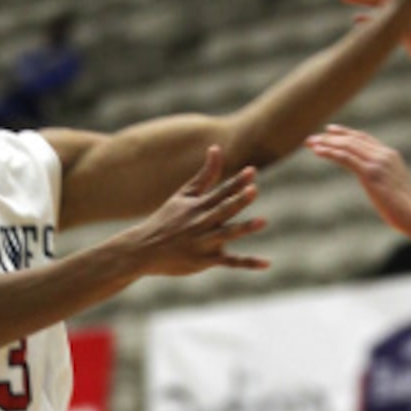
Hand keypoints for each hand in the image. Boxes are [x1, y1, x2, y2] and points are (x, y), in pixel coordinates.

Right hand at [128, 147, 267, 279]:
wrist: (143, 249)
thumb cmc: (167, 219)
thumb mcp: (184, 194)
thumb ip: (205, 174)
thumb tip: (217, 147)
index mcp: (198, 206)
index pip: (220, 192)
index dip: (236, 182)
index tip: (252, 171)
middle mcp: (201, 223)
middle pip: (222, 210)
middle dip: (237, 201)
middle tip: (253, 190)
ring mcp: (203, 243)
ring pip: (226, 235)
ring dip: (242, 228)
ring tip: (262, 221)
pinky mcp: (204, 261)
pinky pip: (229, 262)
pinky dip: (247, 263)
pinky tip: (266, 263)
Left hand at [305, 124, 410, 235]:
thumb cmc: (405, 210)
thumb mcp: (392, 188)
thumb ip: (382, 180)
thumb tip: (376, 184)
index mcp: (390, 155)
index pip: (364, 138)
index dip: (346, 133)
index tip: (329, 131)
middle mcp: (384, 154)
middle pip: (353, 139)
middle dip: (331, 137)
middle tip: (313, 138)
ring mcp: (378, 162)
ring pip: (347, 146)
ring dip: (326, 143)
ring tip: (310, 143)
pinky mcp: (371, 173)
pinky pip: (346, 157)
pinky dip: (330, 152)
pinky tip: (318, 152)